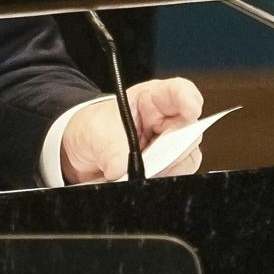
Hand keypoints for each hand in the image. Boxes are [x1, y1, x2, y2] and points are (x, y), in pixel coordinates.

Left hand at [59, 76, 204, 182]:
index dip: (189, 99)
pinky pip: (175, 177)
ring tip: (137, 173)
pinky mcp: (167, 168)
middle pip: (189, 133)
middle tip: (148, 160)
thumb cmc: (94, 129)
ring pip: (186, 159)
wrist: (82, 151)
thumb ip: (110, 151)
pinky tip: (140, 181)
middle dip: (172, 149)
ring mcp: (169, 146)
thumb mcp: (96, 134)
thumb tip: (121, 169)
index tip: (190, 111)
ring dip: (165, 169)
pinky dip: (159, 181)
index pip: (179, 92)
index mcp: (152, 100)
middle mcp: (167, 122)